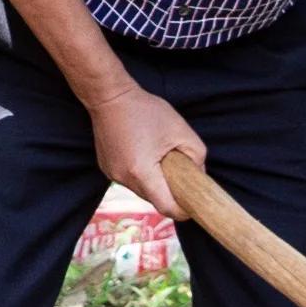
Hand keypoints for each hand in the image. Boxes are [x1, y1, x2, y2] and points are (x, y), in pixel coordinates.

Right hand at [88, 79, 205, 217]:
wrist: (109, 96)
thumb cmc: (145, 110)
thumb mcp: (180, 129)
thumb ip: (197, 155)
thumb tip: (198, 174)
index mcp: (142, 172)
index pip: (166, 207)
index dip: (183, 210)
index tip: (193, 204)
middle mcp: (124, 178)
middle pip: (154, 199)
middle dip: (170, 192)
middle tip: (181, 174)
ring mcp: (112, 175)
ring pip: (142, 190)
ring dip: (155, 182)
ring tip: (160, 159)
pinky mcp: (107, 169)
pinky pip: (130, 180)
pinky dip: (141, 174)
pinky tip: (144, 154)